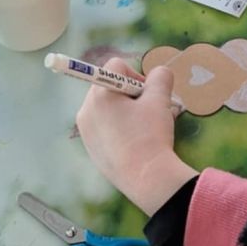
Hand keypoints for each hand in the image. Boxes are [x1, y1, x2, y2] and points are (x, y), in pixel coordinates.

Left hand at [76, 60, 195, 214]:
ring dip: (126, 111)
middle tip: (149, 111)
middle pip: (110, 87)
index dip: (137, 75)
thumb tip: (159, 73)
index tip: (149, 95)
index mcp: (98, 94)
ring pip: (107, 108)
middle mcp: (86, 110)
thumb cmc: (150, 134)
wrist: (146, 179)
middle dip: (131, 94)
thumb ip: (160, 77)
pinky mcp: (91, 150)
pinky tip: (135, 143)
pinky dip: (119, 128)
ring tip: (144, 129)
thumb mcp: (160, 100)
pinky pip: (104, 128)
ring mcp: (86, 132)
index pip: (116, 66)